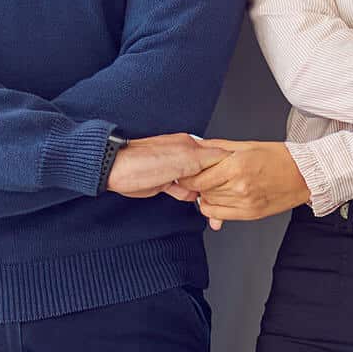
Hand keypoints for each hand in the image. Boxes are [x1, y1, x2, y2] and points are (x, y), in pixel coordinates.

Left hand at [107, 134, 227, 197]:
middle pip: (208, 171)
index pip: (217, 156)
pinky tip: (198, 203)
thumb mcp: (181, 159)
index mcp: (189, 145)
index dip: (228, 169)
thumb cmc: (142, 162)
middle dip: (218, 185)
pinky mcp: (163, 182)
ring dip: (205, 193)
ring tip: (216, 206)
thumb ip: (205, 159)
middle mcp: (183, 155)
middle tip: (228, 201)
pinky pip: (183, 190)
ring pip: (196, 182)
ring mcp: (173, 169)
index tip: (239, 181)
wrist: (114, 171)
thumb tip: (228, 158)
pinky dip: (191, 196)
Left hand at [177, 141, 310, 228]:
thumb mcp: (246, 145)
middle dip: (195, 185)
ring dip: (206, 195)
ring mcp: (244, 202)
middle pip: (202, 191)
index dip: (187, 177)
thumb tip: (197, 145)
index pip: (198, 178)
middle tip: (198, 177)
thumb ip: (218, 147)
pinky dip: (213, 208)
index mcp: (236, 166)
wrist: (303, 175)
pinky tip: (217, 198)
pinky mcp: (250, 214)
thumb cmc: (279, 157)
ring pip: (209, 204)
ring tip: (213, 185)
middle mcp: (239, 186)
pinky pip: (220, 215)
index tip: (185, 173)